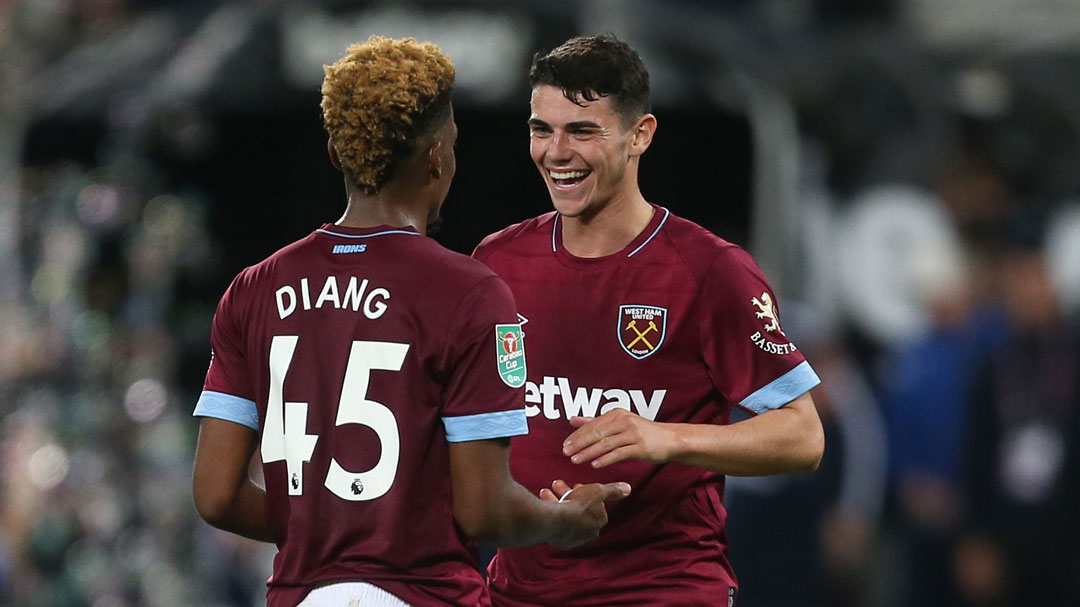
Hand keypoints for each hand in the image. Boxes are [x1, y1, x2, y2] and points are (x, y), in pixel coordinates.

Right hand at [538, 479, 630, 549]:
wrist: (556, 521)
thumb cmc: (578, 505)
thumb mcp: (597, 491)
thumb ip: (613, 490)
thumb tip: (627, 489)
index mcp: (599, 521)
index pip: (594, 505)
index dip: (585, 493)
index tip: (576, 486)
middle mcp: (589, 533)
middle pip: (578, 510)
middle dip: (568, 495)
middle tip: (558, 485)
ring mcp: (574, 538)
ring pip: (566, 517)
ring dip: (556, 502)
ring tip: (545, 491)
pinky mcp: (561, 542)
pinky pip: (557, 526)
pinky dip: (552, 514)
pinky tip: (545, 506)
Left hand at [562, 409, 678, 468]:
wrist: (669, 439)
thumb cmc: (641, 432)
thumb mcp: (619, 423)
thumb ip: (595, 422)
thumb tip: (572, 420)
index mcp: (617, 414)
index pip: (592, 424)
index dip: (577, 435)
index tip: (565, 445)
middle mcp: (624, 421)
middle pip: (597, 433)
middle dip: (579, 443)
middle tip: (566, 452)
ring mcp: (633, 434)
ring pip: (606, 444)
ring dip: (589, 452)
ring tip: (575, 460)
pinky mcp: (641, 447)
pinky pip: (619, 453)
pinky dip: (605, 459)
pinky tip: (595, 465)